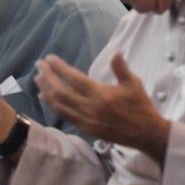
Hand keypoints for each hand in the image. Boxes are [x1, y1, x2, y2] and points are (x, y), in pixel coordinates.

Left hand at [35, 51, 170, 161]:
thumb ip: (121, 67)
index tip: (49, 58)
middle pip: (60, 91)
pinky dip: (51, 105)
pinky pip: (63, 115)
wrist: (146, 134)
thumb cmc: (140, 106)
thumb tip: (117, 50)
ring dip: (45, 90)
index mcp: (101, 94)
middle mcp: (90, 107)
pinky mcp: (85, 128)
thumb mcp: (133, 84)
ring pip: (58, 104)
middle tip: (39, 65)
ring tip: (38, 78)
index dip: (59, 67)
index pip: (74, 78)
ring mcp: (85, 119)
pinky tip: (44, 96)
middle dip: (47, 77)